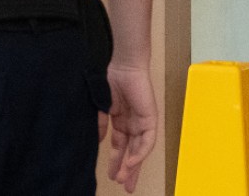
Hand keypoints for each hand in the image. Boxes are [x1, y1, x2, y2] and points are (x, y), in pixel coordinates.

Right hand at [104, 64, 156, 192]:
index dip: (116, 161)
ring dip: (133, 165)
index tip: (111, 175)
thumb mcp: (101, 107)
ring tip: (125, 179)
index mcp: (121, 121)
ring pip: (139, 149)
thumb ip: (100, 125)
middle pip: (131, 152)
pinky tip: (132, 162)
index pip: (120, 147)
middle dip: (127, 169)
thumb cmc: (110, 79)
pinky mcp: (150, 118)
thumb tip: (97, 142)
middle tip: (124, 186)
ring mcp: (142, 122)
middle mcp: (133, 124)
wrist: (123, 65)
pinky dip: (140, 152)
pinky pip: (147, 140)